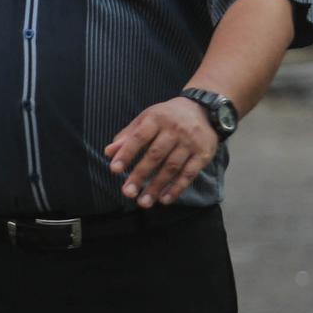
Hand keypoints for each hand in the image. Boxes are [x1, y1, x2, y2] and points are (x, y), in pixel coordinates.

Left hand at [104, 96, 218, 207]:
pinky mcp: (203, 154)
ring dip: (157, 186)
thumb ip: (127, 136)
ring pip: (172, 167)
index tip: (114, 170)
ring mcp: (190, 143)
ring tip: (143, 202)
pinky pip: (189, 174)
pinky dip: (177, 188)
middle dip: (140, 175)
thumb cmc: (167, 117)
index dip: (126, 154)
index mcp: (156, 119)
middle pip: (155, 155)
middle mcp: (174, 130)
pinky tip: (164, 200)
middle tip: (127, 193)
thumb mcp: (146, 119)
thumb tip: (108, 153)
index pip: (139, 138)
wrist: (204, 110)